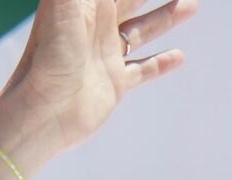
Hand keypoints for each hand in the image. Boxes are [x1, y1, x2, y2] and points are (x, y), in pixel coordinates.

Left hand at [0, 0, 198, 161]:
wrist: (38, 115)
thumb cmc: (47, 58)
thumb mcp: (65, 5)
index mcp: (85, 3)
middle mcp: (96, 25)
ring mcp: (104, 54)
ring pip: (144, 28)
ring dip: (167, 15)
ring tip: (193, 4)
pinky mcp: (113, 83)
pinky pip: (143, 69)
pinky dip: (162, 63)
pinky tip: (180, 56)